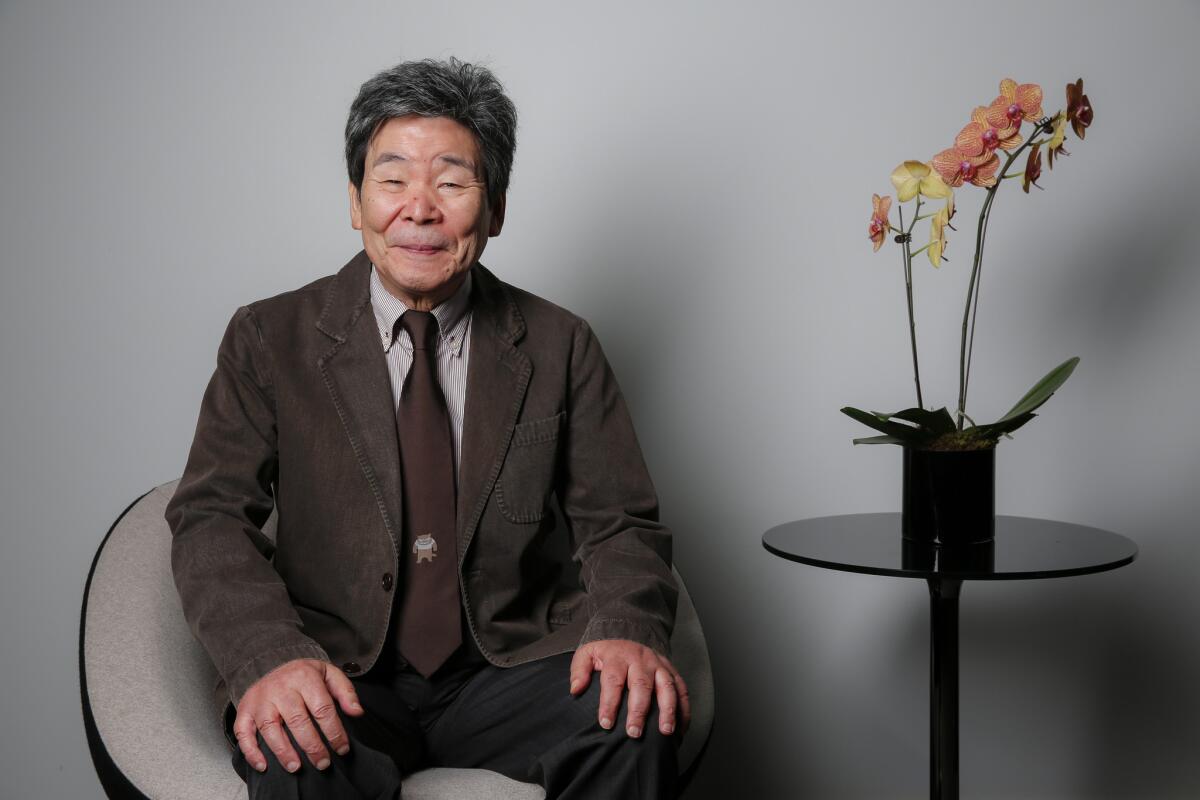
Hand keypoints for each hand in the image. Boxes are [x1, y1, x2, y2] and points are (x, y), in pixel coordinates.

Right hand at [232, 658, 363, 773]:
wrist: (272, 662)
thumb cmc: (304, 674)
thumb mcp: (329, 673)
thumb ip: (345, 692)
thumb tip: (357, 712)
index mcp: (304, 677)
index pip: (322, 708)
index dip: (334, 731)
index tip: (342, 748)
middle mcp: (280, 688)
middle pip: (297, 720)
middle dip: (312, 746)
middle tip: (323, 763)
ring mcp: (261, 699)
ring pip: (270, 728)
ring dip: (283, 751)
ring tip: (296, 767)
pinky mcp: (245, 710)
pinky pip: (243, 733)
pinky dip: (251, 752)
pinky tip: (263, 766)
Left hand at [569, 639, 689, 738]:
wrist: (629, 631)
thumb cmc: (606, 652)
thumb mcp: (587, 654)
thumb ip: (579, 671)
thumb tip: (575, 690)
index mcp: (618, 656)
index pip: (613, 680)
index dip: (609, 703)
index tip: (606, 723)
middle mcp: (641, 660)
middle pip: (641, 685)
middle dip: (639, 710)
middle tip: (634, 732)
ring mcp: (659, 665)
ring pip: (667, 686)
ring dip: (668, 709)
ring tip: (666, 731)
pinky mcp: (672, 670)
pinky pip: (682, 688)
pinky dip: (684, 708)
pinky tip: (682, 728)